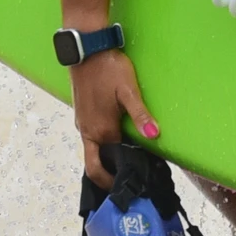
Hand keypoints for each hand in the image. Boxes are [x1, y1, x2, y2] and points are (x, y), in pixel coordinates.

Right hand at [69, 49, 159, 188]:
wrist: (87, 49)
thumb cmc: (109, 68)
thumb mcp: (128, 90)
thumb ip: (140, 114)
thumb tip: (153, 135)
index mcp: (100, 130)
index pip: (112, 162)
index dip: (124, 173)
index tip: (139, 181)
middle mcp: (87, 132)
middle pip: (95, 166)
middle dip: (107, 179)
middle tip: (127, 185)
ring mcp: (82, 124)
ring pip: (92, 153)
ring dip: (105, 163)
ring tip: (124, 167)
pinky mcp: (81, 116)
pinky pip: (90, 141)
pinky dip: (100, 150)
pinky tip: (115, 145)